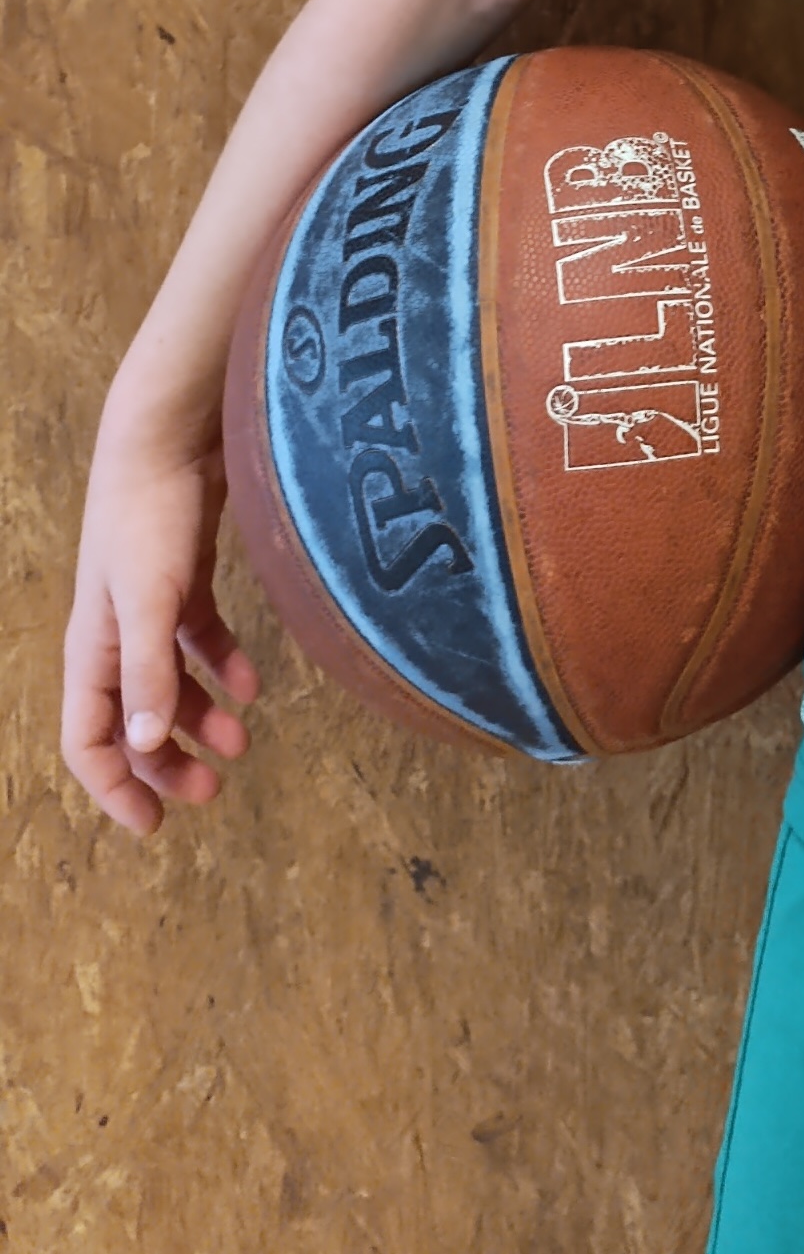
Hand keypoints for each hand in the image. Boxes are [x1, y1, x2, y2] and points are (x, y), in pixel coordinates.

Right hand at [63, 414, 259, 835]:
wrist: (169, 437)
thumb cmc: (146, 517)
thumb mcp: (148, 599)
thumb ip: (149, 669)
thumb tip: (146, 744)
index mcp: (92, 650)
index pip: (88, 740)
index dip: (115, 787)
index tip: (154, 826)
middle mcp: (115, 637)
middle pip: (134, 721)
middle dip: (167, 762)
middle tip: (212, 793)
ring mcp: (150, 608)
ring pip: (170, 685)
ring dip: (201, 718)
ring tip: (243, 741)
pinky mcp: (184, 580)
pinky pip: (200, 640)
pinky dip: (224, 666)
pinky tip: (254, 683)